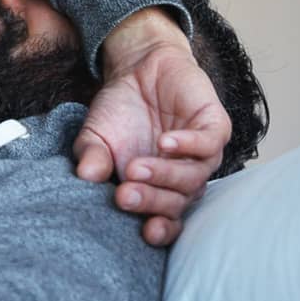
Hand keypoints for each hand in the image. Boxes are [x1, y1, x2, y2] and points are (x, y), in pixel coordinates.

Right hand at [74, 9, 229, 246]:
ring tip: (135, 168)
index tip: (145, 232)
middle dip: (151, 202)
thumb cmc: (119, 111)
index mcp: (158, 190)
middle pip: (178, 203)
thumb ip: (91, 157)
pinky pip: (208, 144)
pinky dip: (188, 145)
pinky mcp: (214, 127)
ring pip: (194, 177)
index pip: (167, 221)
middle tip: (124, 196)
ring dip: (164, 175)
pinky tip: (164, 142)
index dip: (160, 230)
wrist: (140, 68)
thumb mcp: (95, 136)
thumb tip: (85, 176)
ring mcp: (201, 154)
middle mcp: (183, 178)